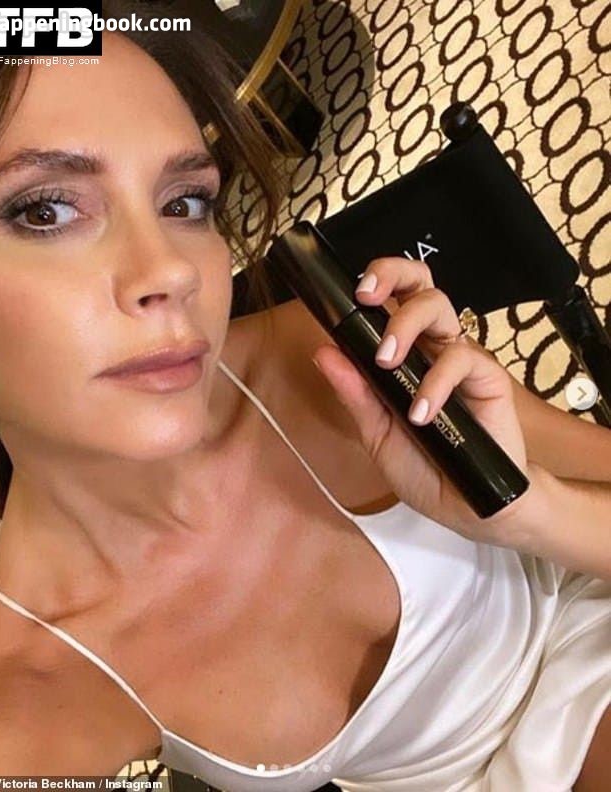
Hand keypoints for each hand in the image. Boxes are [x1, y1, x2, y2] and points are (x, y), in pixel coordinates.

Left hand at [311, 256, 546, 550]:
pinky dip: (436, 382)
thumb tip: (324, 352)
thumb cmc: (423, 467)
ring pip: (441, 307)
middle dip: (393, 275)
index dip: (377, 281)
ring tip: (385, 362)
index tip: (353, 293)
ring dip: (407, 324)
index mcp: (404, 354)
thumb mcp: (377, 434)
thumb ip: (354, 393)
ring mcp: (460, 359)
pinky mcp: (488, 377)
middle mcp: (431, 348)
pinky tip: (421, 414)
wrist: (466, 506)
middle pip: (420, 286)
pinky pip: (462, 358)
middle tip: (367, 297)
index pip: (393, 301)